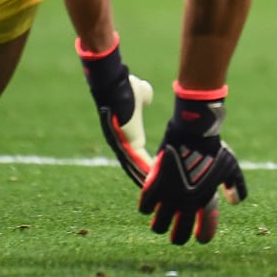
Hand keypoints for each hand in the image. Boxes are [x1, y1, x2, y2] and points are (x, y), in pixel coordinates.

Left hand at [76, 37, 152, 186]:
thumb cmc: (127, 87)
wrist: (116, 83)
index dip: (149, 166)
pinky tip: (155, 180)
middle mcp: (123, 144)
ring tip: (160, 192)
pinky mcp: (125, 143)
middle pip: (136, 166)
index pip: (139, 155)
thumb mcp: (142, 93)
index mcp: (128, 136)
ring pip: (136, 168)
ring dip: (148, 179)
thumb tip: (147, 97)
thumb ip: (145, 98)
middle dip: (148, 179)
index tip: (160, 175)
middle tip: (160, 194)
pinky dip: (146, 171)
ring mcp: (122, 145)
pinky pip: (137, 161)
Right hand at [138, 86, 246, 244]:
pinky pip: (145, 208)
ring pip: (158, 227)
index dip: (203, 236)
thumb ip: (236, 185)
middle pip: (178, 236)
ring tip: (161, 221)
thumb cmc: (214, 149)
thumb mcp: (231, 167)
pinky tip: (150, 203)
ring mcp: (169, 195)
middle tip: (177, 234)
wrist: (194, 133)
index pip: (205, 230)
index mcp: (205, 200)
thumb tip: (236, 202)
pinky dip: (147, 207)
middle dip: (178, 237)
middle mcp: (187, 202)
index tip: (201, 238)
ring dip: (160, 225)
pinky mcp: (154, 186)